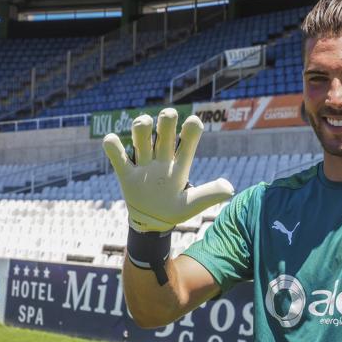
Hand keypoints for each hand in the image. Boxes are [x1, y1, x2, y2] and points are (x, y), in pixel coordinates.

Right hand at [102, 108, 234, 231]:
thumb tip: (229, 187)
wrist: (152, 223)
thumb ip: (209, 195)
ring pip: (141, 135)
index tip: (192, 124)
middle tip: (168, 117)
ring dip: (141, 125)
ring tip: (144, 125)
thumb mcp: (192, 204)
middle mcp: (162, 158)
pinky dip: (112, 145)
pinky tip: (113, 142)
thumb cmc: (174, 210)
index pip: (189, 137)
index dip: (191, 127)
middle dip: (166, 118)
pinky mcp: (126, 174)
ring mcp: (144, 164)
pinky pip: (116, 155)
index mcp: (181, 163)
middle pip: (164, 128)